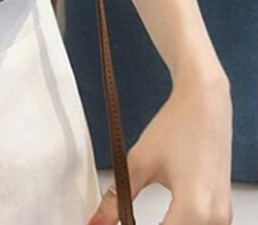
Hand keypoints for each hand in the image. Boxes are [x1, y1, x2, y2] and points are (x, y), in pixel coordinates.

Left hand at [86, 71, 232, 224]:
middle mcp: (215, 219)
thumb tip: (97, 222)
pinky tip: (160, 221)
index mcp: (194, 209)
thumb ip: (116, 199)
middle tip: (120, 221)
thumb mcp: (138, 162)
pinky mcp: (221, 212)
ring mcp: (222, 217)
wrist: (205, 105)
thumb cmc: (177, 126)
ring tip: (133, 220)